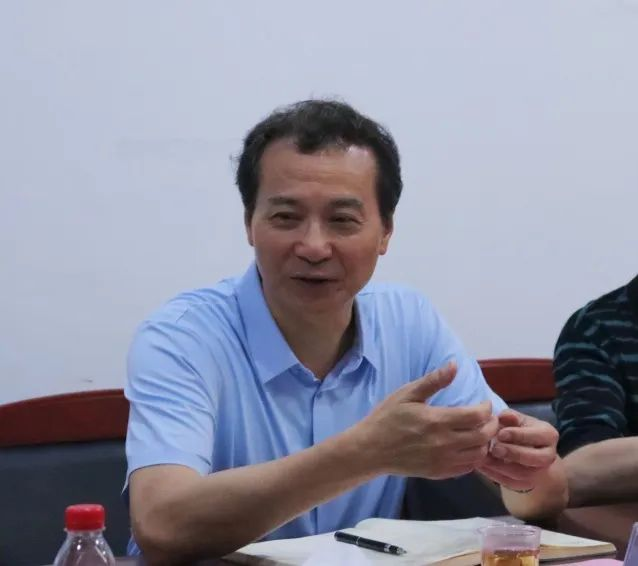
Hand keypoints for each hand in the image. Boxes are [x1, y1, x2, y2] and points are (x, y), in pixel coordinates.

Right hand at [353, 361, 498, 479]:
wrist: (371, 449)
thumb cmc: (387, 418)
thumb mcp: (407, 394)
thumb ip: (433, 381)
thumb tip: (455, 365)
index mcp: (437, 421)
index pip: (477, 416)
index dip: (487, 408)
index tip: (484, 403)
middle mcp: (444, 443)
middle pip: (483, 436)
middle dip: (492, 425)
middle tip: (488, 418)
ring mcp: (443, 461)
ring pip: (479, 454)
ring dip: (485, 442)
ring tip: (480, 432)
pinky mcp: (439, 473)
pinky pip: (468, 468)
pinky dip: (474, 457)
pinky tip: (467, 447)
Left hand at [477, 410, 557, 491]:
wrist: (524, 449)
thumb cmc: (518, 429)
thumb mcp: (516, 419)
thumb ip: (510, 416)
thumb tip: (503, 416)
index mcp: (548, 435)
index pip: (538, 436)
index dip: (519, 435)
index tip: (500, 433)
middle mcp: (548, 455)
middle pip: (536, 458)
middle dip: (514, 453)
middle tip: (494, 448)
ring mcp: (539, 473)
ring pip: (523, 474)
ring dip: (501, 467)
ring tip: (483, 458)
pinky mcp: (526, 484)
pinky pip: (511, 483)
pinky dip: (494, 474)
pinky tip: (481, 466)